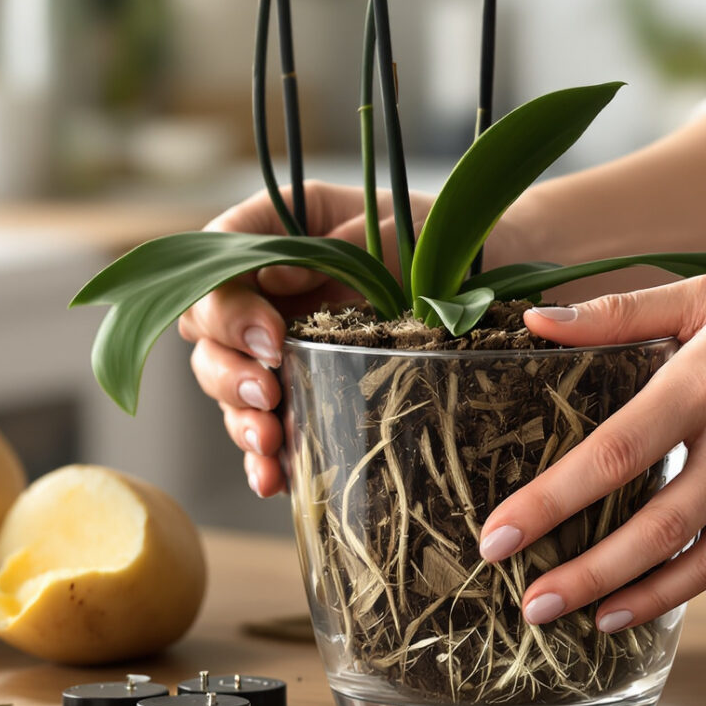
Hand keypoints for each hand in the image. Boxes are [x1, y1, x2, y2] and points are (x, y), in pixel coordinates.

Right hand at [177, 182, 432, 499]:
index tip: (269, 334)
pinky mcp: (303, 385)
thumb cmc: (447, 238)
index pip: (218, 260)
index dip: (226, 303)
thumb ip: (344, 245)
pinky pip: (265, 421)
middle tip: (269, 390)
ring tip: (269, 440)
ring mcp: (280, 337)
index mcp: (282, 228)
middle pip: (207, 329)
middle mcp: (268, 285)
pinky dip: (262, 454)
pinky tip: (271, 477)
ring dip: (238, 415)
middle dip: (228, 367)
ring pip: (225, 380)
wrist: (498, 271)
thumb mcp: (401, 229)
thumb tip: (273, 278)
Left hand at [475, 271, 705, 633]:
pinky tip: (633, 605)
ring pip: (689, 561)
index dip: (551, 499)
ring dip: (624, 597)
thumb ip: (622, 312)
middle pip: (647, 527)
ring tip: (569, 616)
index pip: (614, 452)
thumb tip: (536, 324)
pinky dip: (679, 590)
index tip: (498, 534)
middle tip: (525, 601)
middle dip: (578, 572)